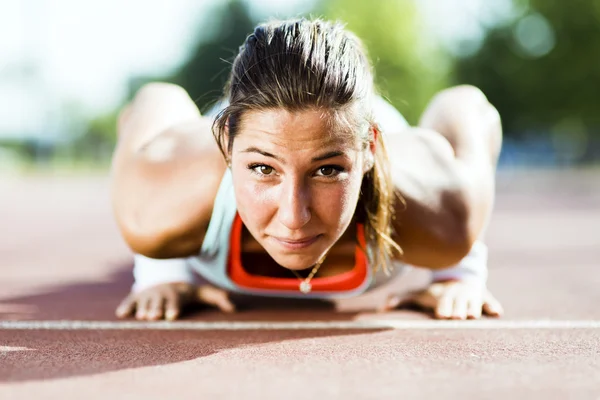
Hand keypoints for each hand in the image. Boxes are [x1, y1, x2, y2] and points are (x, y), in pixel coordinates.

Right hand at [115, 282, 234, 320]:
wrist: (167, 279)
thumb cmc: (186, 292)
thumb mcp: (202, 293)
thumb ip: (218, 298)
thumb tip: (234, 308)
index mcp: (177, 294)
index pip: (175, 301)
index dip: (174, 307)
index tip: (173, 316)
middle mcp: (162, 294)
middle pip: (159, 302)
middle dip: (157, 309)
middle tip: (155, 317)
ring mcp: (148, 295)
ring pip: (144, 302)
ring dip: (143, 309)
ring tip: (142, 318)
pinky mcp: (136, 297)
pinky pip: (130, 301)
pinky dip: (125, 306)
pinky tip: (121, 314)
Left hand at [382, 280, 503, 319]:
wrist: (457, 276)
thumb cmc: (434, 292)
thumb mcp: (419, 294)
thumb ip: (401, 299)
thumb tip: (382, 308)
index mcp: (442, 296)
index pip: (442, 303)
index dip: (443, 308)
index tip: (441, 315)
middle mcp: (457, 295)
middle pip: (458, 304)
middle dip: (457, 309)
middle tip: (457, 316)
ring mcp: (471, 296)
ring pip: (474, 303)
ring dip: (474, 308)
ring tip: (472, 315)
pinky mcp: (484, 297)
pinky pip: (490, 301)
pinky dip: (493, 306)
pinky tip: (496, 313)